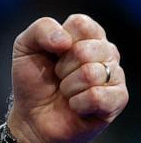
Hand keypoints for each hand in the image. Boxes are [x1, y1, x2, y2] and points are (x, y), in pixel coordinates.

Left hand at [8, 14, 128, 142]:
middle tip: (58, 78)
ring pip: (91, 74)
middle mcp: (106, 52)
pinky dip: (78, 104)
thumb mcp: (25, 48)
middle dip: (62, 68)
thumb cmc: (32, 83)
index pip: (81, 23)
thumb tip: (66, 41)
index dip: (58, 42)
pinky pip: (97, 96)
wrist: (31, 118)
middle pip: (86, 50)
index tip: (52, 56)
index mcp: (87, 36)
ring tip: (66, 93)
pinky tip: (76, 106)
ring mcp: (115, 75)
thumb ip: (41, 28)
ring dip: (68, 88)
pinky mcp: (118, 99)